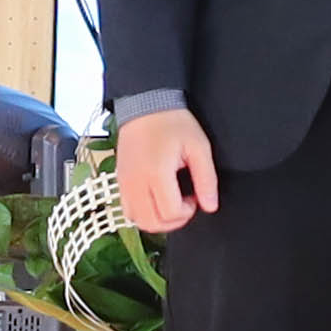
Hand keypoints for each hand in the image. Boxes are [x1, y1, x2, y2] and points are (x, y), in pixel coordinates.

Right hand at [114, 109, 220, 237]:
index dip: (188, 211)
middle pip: (152, 223)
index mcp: (156, 173)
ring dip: (157, 221)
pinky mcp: (120, 182)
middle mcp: (136, 183)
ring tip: (172, 203)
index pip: (170, 213)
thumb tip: (210, 206)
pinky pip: (128, 211)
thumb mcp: (199, 147)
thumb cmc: (173, 123)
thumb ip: (206, 178)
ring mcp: (124, 184)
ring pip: (137, 221)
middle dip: (174, 221)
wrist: (145, 106)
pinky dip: (143, 214)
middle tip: (185, 204)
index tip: (195, 197)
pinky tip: (157, 200)